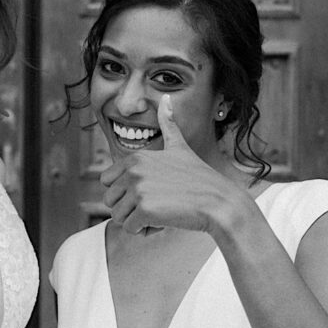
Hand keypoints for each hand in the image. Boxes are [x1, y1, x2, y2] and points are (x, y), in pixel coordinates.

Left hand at [99, 95, 249, 236]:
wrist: (219, 203)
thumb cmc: (200, 179)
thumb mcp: (180, 147)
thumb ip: (168, 124)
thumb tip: (166, 97)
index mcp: (136, 157)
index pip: (107, 182)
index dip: (126, 192)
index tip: (150, 191)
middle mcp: (133, 170)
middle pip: (110, 201)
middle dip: (129, 209)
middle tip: (156, 205)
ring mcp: (138, 189)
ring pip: (118, 216)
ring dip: (137, 221)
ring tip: (160, 213)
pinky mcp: (144, 209)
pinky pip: (130, 228)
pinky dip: (144, 231)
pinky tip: (164, 222)